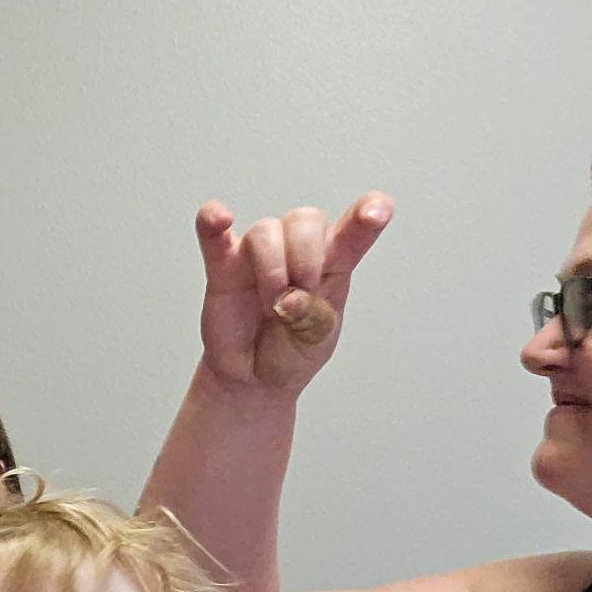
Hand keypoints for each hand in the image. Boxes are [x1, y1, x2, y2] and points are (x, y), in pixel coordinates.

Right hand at [195, 193, 391, 391]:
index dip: (367, 214)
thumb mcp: (317, 339)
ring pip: (266, 230)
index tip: (378, 211)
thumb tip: (289, 297)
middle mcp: (296, 251)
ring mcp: (258, 256)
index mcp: (333, 265)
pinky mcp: (224, 267)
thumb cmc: (291, 351)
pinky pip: (214, 235)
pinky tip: (219, 219)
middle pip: (306, 219)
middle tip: (299, 298)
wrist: (254, 379)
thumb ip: (312, 314)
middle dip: (306, 257)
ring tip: (270, 306)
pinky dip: (213, 222)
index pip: (353, 231)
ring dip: (272, 269)